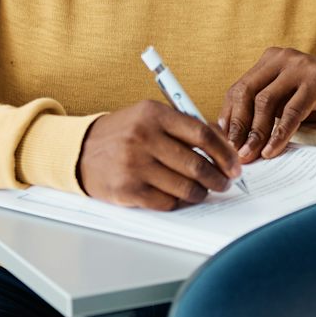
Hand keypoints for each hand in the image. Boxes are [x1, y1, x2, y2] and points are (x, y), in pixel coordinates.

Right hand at [77, 99, 241, 209]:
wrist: (80, 151)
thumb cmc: (124, 133)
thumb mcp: (151, 117)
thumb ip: (185, 126)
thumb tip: (225, 145)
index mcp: (154, 114)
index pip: (202, 134)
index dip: (225, 153)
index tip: (235, 165)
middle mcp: (144, 137)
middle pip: (196, 164)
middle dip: (218, 178)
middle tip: (225, 183)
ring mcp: (134, 165)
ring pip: (185, 187)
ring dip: (201, 192)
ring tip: (203, 191)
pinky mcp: (127, 190)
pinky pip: (167, 202)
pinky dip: (178, 202)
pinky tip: (179, 197)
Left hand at [220, 48, 315, 162]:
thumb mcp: (290, 100)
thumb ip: (267, 110)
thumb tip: (236, 138)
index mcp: (271, 60)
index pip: (239, 89)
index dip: (229, 118)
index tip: (223, 143)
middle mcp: (282, 58)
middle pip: (247, 93)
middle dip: (238, 127)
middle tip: (232, 153)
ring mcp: (300, 67)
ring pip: (266, 102)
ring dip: (255, 133)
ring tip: (250, 155)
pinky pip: (292, 111)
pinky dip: (279, 133)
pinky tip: (272, 150)